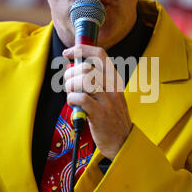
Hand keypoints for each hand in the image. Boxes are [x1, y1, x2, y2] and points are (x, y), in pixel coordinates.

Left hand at [63, 44, 131, 160]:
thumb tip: (70, 67)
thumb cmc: (111, 118)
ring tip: (71, 94)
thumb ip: (93, 82)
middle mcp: (112, 88)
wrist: (123, 142)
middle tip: (68, 84)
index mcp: (115, 81)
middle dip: (70, 74)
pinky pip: (80, 98)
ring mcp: (107, 101)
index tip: (68, 52)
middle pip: (86, 67)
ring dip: (70, 86)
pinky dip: (71, 99)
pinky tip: (74, 105)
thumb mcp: (109, 96)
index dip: (81, 49)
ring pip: (83, 80)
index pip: (100, 54)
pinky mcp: (99, 115)